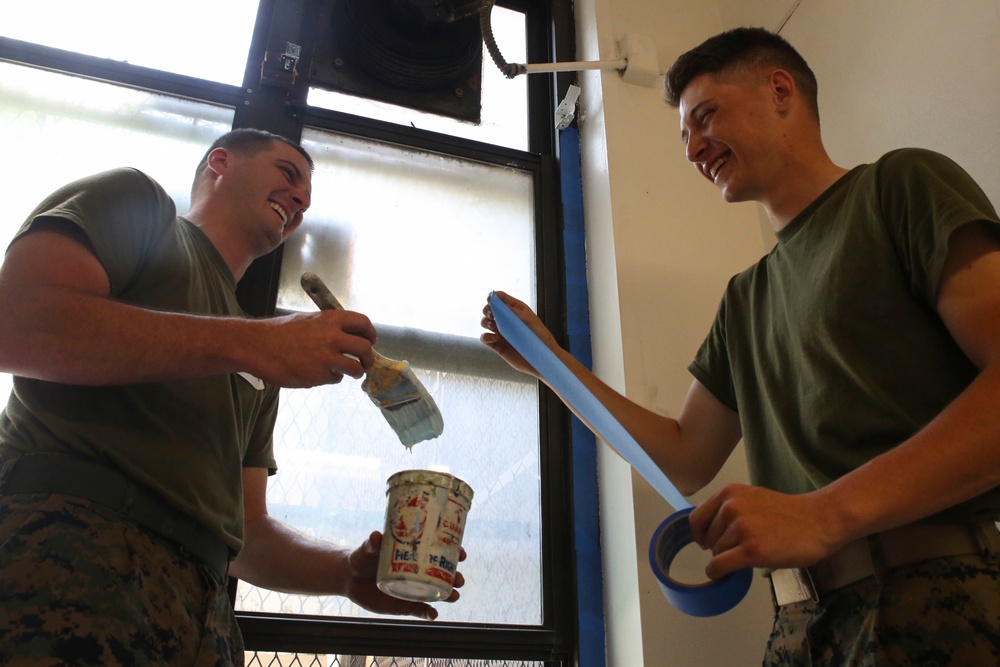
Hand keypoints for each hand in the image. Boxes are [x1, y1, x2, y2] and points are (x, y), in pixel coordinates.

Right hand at [251, 310, 377, 387]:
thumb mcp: (309, 320)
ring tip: (349, 372)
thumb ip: (330, 327)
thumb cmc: (280, 333)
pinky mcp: (319, 375)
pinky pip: (335, 378)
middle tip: (366, 363)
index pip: (363, 323)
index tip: (370, 340)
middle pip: (365, 349)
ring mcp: (326, 357)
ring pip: (355, 368)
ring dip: (356, 372)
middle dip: (369, 359)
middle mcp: (332, 337)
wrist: (257, 346)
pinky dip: (331, 378)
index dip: (370, 334)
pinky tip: (319, 373)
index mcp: (331, 319)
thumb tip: (348, 336)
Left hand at [345, 531, 466, 620]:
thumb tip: (377, 535)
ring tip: (453, 596)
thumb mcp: (368, 549)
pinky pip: (421, 610)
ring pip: (437, 593)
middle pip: (444, 574)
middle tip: (459, 579)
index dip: (454, 552)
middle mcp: (419, 571)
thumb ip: (373, 543)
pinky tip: (433, 614)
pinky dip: (429, 613)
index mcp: (415, 553)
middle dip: (455, 577)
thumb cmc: (363, 557)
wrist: (350, 578)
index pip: (440, 551)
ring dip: (448, 595)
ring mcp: (413, 589)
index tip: (461, 553)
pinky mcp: (405, 605)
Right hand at [480, 291, 556, 376]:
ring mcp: (501, 332)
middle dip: (487, 310)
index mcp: (516, 310)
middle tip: (492, 314)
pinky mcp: (497, 345)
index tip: (490, 298)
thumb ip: (513, 311)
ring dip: (485, 322)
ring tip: (494, 327)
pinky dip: (486, 336)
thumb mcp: (529, 321)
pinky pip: (485, 338)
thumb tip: (499, 303)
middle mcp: (506, 320)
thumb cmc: (540, 338)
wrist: (542, 360)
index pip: (501, 298)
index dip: (494, 296)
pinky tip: (495, 338)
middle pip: (489, 310)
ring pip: (485, 322)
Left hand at [688, 484, 844, 578]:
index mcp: (729, 493)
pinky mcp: (752, 550)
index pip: (696, 518)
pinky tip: (720, 575)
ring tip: (751, 553)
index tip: (706, 543)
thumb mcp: (752, 498)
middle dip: (718, 547)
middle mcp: (731, 507)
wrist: (819, 521)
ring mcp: (741, 528)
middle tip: (739, 549)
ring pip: (716, 552)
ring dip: (727, 558)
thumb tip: (706, 531)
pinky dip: (716, 573)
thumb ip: (730, 508)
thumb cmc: (788, 513)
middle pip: (707, 538)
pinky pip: (720, 565)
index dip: (699, 534)